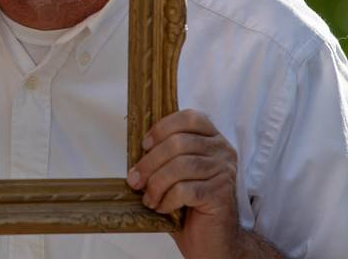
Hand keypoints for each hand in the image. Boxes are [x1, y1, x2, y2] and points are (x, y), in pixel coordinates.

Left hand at [127, 109, 242, 257]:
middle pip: (179, 143)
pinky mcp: (220, 194)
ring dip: (155, 183)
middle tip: (134, 180)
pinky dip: (167, 199)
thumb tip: (135, 150)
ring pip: (181, 166)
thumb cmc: (188, 204)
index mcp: (212, 139)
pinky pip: (185, 190)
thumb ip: (163, 155)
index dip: (162, 128)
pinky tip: (161, 207)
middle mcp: (222, 151)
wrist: (212, 240)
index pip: (189, 118)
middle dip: (149, 162)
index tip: (144, 146)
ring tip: (147, 198)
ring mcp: (224, 172)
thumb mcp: (174, 172)